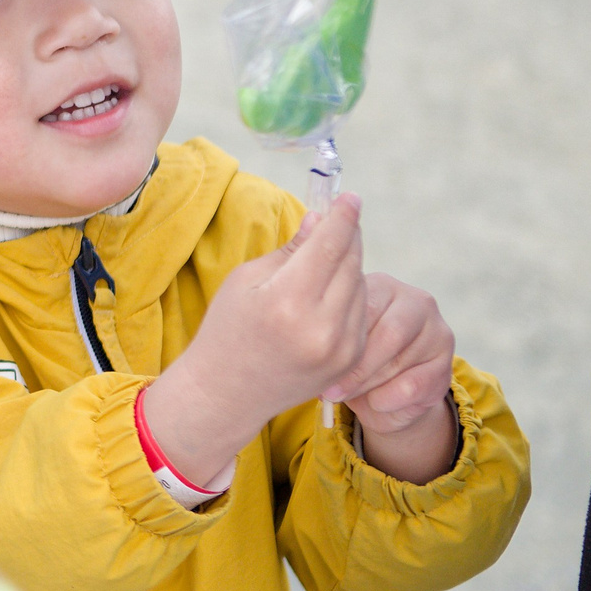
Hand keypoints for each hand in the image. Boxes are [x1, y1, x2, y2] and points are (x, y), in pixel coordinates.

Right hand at [139, 196, 368, 488]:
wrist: (228, 392)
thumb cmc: (228, 329)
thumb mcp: (246, 280)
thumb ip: (290, 251)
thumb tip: (321, 220)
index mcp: (287, 300)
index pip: (329, 244)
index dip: (343, 216)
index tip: (350, 197)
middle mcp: (321, 326)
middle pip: (351, 262)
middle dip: (347, 236)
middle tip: (339, 219)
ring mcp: (340, 348)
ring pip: (360, 285)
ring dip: (349, 265)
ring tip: (324, 261)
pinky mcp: (350, 361)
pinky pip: (361, 312)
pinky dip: (351, 294)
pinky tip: (329, 292)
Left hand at [328, 271, 459, 483]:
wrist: (381, 397)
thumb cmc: (346, 359)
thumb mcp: (332, 340)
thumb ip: (326, 330)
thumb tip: (308, 341)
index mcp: (382, 285)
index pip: (363, 304)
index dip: (338, 336)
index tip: (313, 360)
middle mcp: (416, 301)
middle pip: (387, 333)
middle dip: (355, 367)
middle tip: (329, 389)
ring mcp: (437, 332)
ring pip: (398, 362)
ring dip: (366, 385)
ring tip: (343, 395)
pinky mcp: (445, 366)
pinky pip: (412, 386)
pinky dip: (386, 399)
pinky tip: (373, 402)